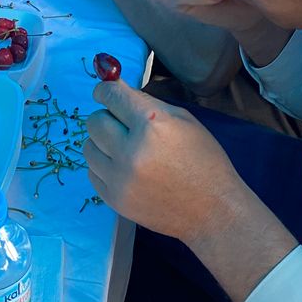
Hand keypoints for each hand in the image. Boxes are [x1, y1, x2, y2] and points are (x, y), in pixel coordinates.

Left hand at [83, 77, 242, 241]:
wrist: (212, 211)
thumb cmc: (204, 161)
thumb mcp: (184, 120)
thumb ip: (147, 103)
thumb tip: (118, 90)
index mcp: (152, 125)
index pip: (112, 96)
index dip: (105, 90)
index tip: (104, 92)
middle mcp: (131, 151)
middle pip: (94, 121)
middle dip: (105, 116)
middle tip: (121, 123)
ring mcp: (120, 178)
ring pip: (88, 147)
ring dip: (102, 142)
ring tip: (124, 148)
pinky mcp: (114, 199)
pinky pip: (92, 172)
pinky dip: (104, 166)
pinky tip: (124, 168)